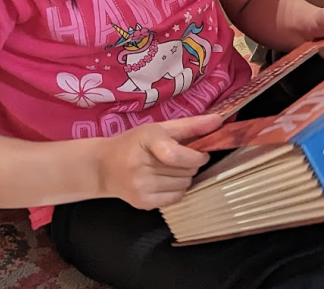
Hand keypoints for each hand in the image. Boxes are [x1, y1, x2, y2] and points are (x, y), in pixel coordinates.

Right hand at [97, 113, 221, 209]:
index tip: (202, 151)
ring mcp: (141, 187)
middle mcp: (141, 166)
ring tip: (172, 169)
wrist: (103, 168)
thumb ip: (191, 125)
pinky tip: (166, 181)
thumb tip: (219, 121)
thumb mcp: (159, 128)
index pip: (176, 154)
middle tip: (183, 157)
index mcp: (147, 140)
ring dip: (186, 176)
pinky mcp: (142, 203)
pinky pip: (176, 198)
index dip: (196, 155)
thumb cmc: (135, 143)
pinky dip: (178, 190)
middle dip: (192, 163)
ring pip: (184, 185)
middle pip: (186, 170)